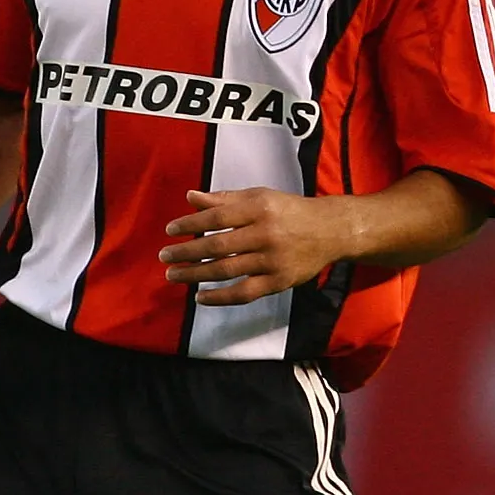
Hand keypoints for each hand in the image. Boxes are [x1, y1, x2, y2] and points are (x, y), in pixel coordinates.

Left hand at [160, 188, 350, 305]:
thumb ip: (224, 199)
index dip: (190, 224)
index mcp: (258, 208)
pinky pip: (243, 293)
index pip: (216, 216)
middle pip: (217, 245)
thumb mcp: (259, 197)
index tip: (170, 230)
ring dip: (195, 274)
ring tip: (174, 275)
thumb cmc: (289, 211)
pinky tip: (200, 297)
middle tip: (164, 256)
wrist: (330, 231)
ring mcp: (272, 260)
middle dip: (187, 251)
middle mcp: (265, 233)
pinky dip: (220, 297)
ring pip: (226, 270)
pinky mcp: (278, 281)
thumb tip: (191, 197)